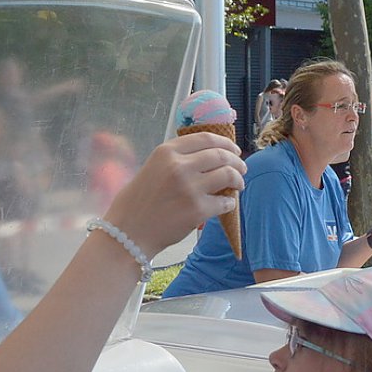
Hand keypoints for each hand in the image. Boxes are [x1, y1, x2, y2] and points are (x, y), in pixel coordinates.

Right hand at [105, 132, 244, 257]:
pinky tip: (226, 205)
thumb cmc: (137, 203)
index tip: (234, 150)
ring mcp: (190, 188)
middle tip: (243, 168)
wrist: (128, 232)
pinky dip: (229, 203)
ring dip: (238, 180)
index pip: (206, 138)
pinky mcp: (198, 210)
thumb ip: (176, 160)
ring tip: (239, 185)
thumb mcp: (152, 168)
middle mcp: (179, 166)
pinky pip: (224, 202)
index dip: (225, 143)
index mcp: (166, 152)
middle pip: (221, 155)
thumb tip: (208, 157)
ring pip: (228, 175)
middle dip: (237, 161)